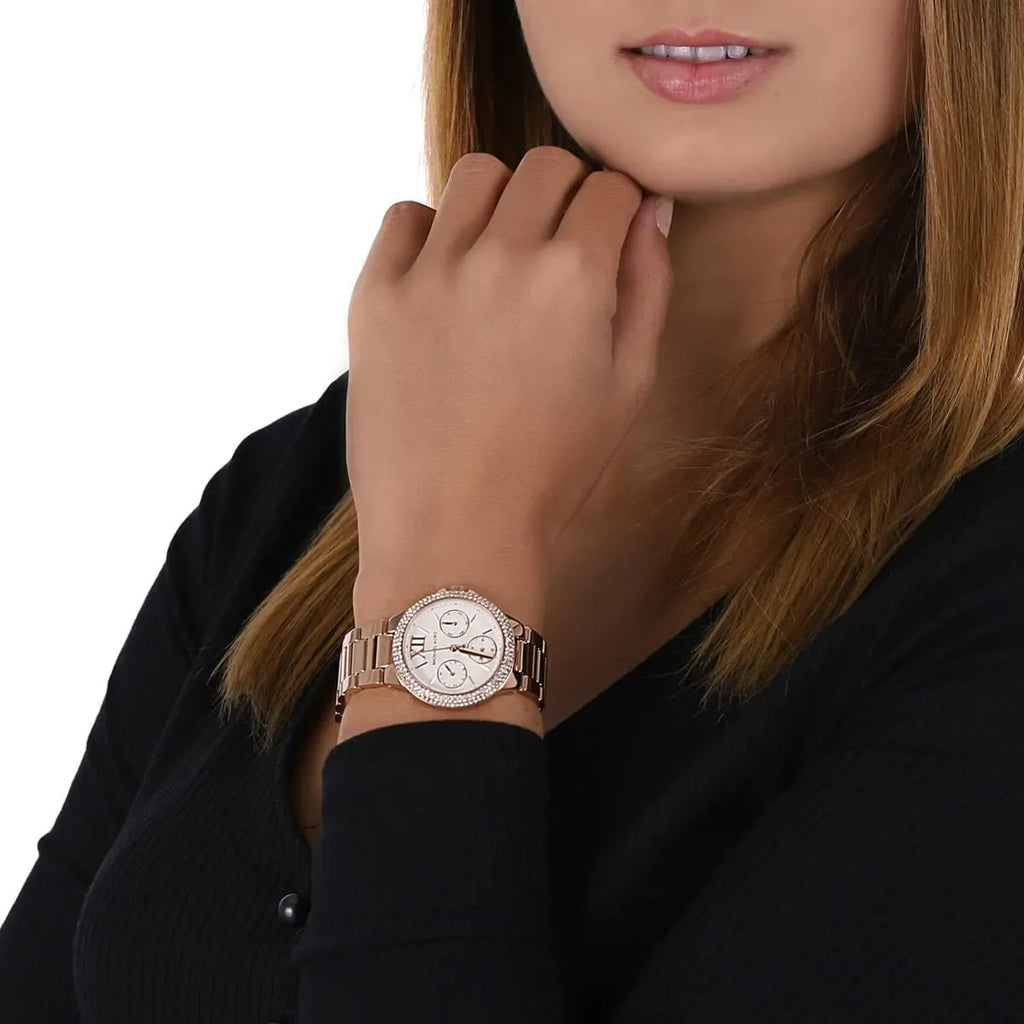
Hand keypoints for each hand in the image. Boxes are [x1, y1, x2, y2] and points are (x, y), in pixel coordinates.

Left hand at [345, 145, 673, 566]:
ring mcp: (430, 271)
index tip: (608, 235)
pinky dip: (430, 232)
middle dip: (567, 195)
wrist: (454, 533)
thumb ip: (648, 288)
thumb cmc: (551, 472)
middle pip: (545, 168)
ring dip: (500, 201)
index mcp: (575, 276)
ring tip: (500, 258)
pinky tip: (444, 278)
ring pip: (474, 177)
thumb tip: (650, 213)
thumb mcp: (629, 386)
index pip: (609, 187)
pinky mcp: (374, 295)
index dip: (618, 208)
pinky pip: (404, 218)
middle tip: (559, 248)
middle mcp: (501, 255)